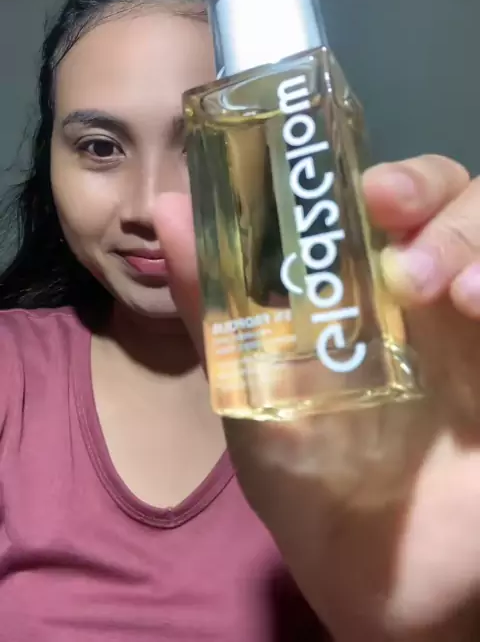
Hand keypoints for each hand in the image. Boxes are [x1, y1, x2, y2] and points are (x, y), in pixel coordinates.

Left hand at [154, 156, 479, 640]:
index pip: (406, 196)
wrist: (370, 577)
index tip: (369, 191)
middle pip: (466, 203)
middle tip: (399, 234)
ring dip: (477, 242)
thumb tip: (171, 212)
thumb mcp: (249, 387)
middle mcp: (439, 293)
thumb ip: (213, 305)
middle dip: (441, 205)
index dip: (401, 179)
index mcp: (378, 283)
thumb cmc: (307, 475)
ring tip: (451, 292)